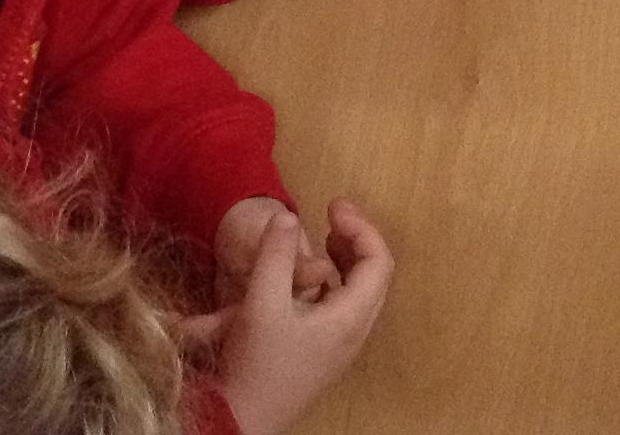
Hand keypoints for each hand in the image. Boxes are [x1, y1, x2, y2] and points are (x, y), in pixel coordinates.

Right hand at [210, 200, 393, 434]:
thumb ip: (276, 256)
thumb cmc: (256, 364)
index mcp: (350, 318)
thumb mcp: (261, 304)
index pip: (379, 261)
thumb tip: (288, 215)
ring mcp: (341, 347)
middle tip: (332, 217)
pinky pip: (343, 308)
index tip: (332, 206)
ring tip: (325, 239)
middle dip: (357, 240)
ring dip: (347, 261)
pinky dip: (333, 282)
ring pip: (360, 293)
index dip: (361, 227)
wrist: (240, 420)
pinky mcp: (324, 354)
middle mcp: (354, 333)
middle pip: (375, 276)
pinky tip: (306, 277)